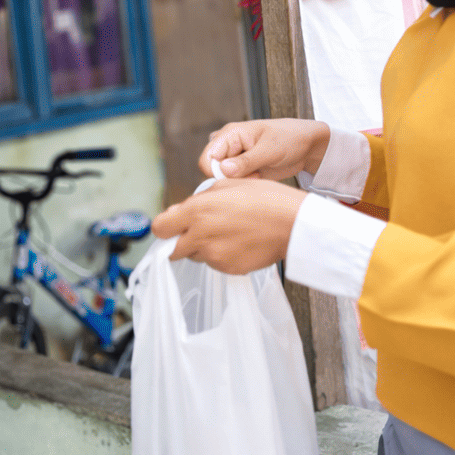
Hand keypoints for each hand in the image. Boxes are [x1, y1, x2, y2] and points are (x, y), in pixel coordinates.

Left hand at [151, 178, 305, 273]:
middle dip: (181, 241)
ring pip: (196, 256)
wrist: (294, 224)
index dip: (165, 227)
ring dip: (202, 248)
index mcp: (196, 211)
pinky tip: (239, 243)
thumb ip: (199, 199)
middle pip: (173, 249)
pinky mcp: (228, 269)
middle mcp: (200, 236)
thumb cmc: (265, 199)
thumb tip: (183, 210)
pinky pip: (215, 264)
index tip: (172, 226)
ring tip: (227, 233)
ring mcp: (214, 256)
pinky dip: (221, 256)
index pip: (160, 227)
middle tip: (199, 232)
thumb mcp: (227, 185)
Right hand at [200, 119, 330, 180]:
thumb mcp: (269, 150)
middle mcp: (228, 146)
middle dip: (230, 178)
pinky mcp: (242, 169)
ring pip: (223, 178)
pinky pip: (234, 182)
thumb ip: (246, 161)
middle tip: (253, 175)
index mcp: (229, 134)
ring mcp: (234, 158)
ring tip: (258, 175)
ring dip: (238, 181)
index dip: (217, 171)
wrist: (307, 146)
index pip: (207, 158)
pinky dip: (245, 184)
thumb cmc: (289, 138)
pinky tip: (259, 177)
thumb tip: (223, 170)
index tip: (238, 175)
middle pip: (212, 170)